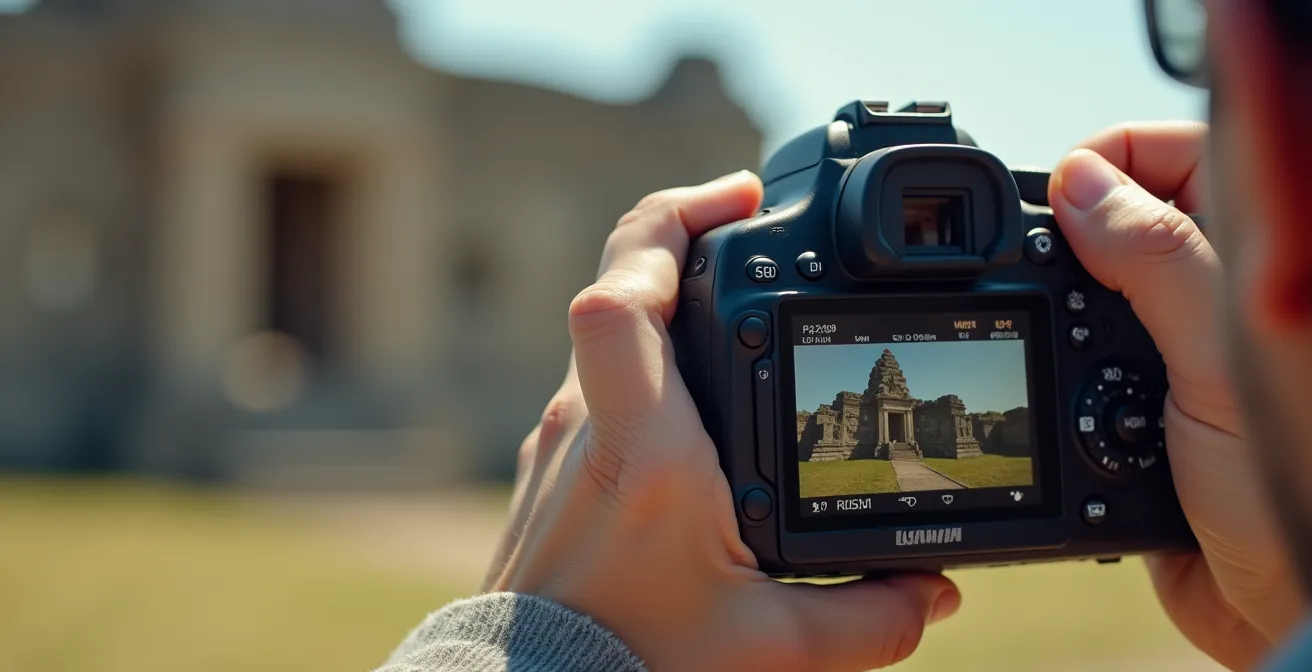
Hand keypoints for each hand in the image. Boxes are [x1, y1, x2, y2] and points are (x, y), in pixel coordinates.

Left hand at [482, 171, 960, 670]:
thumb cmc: (631, 662)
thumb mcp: (768, 647)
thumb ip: (866, 620)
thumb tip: (934, 592)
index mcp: (646, 452)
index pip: (621, 299)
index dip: (673, 225)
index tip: (739, 201)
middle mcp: (592, 427)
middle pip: (620, 283)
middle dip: (689, 233)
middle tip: (753, 217)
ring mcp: (564, 436)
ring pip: (612, 328)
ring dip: (670, 294)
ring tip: (739, 294)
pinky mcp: (557, 459)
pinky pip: (602, 374)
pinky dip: (651, 354)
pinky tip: (699, 390)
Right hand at [1049, 123, 1304, 670]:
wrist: (1277, 608)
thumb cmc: (1294, 487)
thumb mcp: (1222, 360)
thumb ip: (1156, 260)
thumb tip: (1080, 183)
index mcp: (1250, 258)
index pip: (1172, 155)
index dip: (1107, 161)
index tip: (1059, 200)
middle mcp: (1212, 288)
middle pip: (1116, 215)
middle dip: (1064, 238)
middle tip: (1044, 279)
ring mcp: (1173, 342)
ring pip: (1083, 286)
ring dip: (1053, 311)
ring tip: (1055, 345)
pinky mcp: (1135, 397)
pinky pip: (1071, 356)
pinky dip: (1050, 366)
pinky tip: (1055, 385)